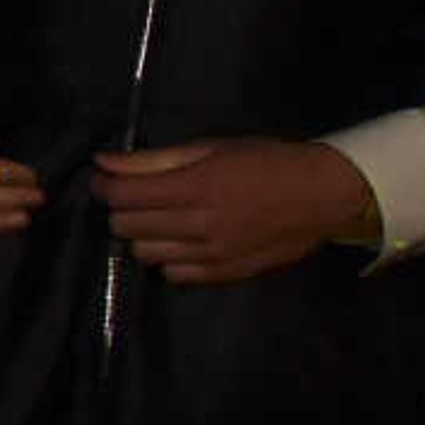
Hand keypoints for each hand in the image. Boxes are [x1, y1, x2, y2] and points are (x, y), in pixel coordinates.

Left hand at [93, 139, 375, 284]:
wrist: (321, 195)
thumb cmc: (264, 162)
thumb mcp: (209, 148)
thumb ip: (152, 160)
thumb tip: (103, 162)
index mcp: (195, 187)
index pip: (122, 196)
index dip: (103, 187)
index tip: (103, 180)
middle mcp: (200, 225)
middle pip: (126, 227)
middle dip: (120, 210)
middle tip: (134, 198)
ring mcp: (213, 255)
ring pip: (145, 254)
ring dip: (142, 236)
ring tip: (159, 220)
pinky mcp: (226, 274)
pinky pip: (174, 276)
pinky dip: (168, 259)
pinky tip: (180, 242)